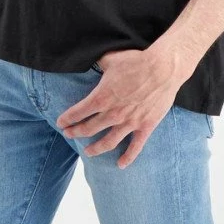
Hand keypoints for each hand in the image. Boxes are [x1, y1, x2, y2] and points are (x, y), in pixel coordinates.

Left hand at [55, 45, 186, 169]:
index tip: (60, 123)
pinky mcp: (145, 126)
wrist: (163, 68)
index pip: (78, 112)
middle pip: (89, 129)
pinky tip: (120, 164)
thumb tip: (91, 59)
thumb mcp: (111, 58)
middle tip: (69, 135)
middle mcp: (113, 113)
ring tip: (88, 152)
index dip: (67, 119)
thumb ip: (99, 63)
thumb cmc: (137, 61)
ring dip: (95, 149)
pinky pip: (135, 147)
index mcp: (102, 97)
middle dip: (76, 132)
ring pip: (108, 142)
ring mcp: (129, 122)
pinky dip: (127, 158)